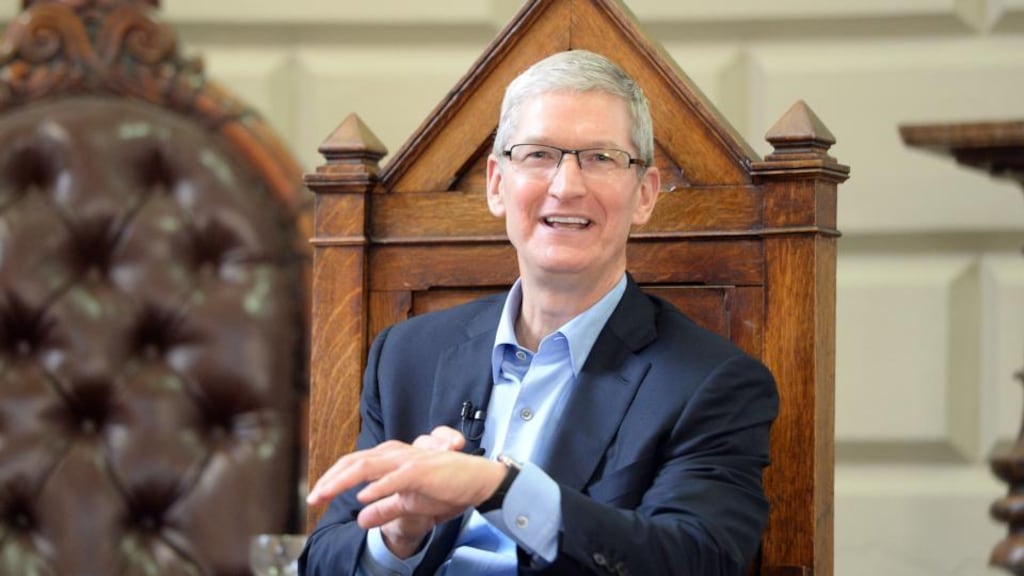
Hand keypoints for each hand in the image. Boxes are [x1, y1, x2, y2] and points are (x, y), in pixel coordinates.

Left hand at [306, 426, 505, 557]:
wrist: (480, 482)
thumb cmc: (448, 489)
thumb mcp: (411, 504)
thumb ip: (385, 508)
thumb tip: (360, 517)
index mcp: (393, 461)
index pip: (356, 465)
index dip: (333, 479)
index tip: (316, 496)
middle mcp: (398, 456)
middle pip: (355, 462)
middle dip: (330, 479)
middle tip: (312, 497)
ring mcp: (410, 461)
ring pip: (368, 466)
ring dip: (343, 480)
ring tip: (325, 493)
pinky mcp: (423, 471)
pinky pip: (396, 478)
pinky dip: (378, 487)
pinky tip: (362, 498)